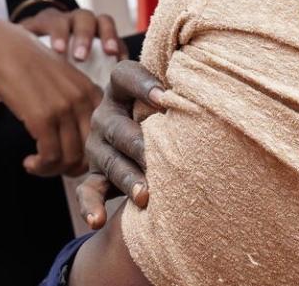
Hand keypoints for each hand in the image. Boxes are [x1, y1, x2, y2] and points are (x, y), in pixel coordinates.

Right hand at [0, 18, 100, 176]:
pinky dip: (40, 167)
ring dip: (52, 171)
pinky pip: (50, 157)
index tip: (68, 159)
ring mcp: (65, 109)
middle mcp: (84, 100)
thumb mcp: (62, 81)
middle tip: (52, 167)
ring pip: (70, 160)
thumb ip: (76, 105)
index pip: (103, 138)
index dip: (87, 156)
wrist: (1, 48)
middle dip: (72, 169)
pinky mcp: (43, 117)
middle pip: (90, 154)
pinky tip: (29, 162)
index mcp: (92, 92)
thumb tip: (80, 145)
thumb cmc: (27, 67)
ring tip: (36, 164)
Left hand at [18, 5, 122, 62]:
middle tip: (82, 56)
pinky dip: (120, 46)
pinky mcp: (105, 36)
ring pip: (103, 21)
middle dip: (84, 36)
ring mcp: (92, 24)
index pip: (56, 21)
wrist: (36, 39)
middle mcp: (73, 19)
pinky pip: (117, 36)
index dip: (59, 34)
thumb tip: (0, 73)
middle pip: (82, 18)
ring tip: (110, 53)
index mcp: (50, 21)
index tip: (57, 51)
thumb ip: (17, 59)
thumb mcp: (21, 51)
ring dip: (108, 36)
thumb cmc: (28, 51)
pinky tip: (121, 61)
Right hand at [78, 59, 170, 228]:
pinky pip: (87, 192)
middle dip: (136, 143)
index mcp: (121, 91)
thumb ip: (180, 88)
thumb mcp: (165, 98)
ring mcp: (97, 148)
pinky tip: (98, 220)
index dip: (141, 84)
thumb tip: (211, 84)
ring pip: (108, 162)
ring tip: (144, 195)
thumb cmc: (165, 116)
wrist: (140, 144)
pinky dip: (90, 207)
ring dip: (126, 178)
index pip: (124, 76)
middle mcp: (105, 117)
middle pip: (116, 126)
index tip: (166, 97)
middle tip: (153, 155)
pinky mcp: (94, 176)